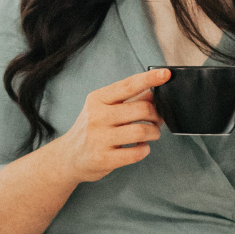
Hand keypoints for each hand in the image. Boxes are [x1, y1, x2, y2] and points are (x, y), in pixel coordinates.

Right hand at [52, 69, 167, 182]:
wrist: (69, 156)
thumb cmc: (92, 129)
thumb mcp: (102, 108)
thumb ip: (128, 99)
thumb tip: (154, 90)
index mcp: (98, 99)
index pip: (128, 85)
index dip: (149, 79)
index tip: (165, 74)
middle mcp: (97, 116)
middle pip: (141, 109)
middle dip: (156, 115)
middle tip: (157, 120)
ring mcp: (99, 138)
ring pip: (141, 131)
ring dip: (153, 133)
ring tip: (152, 134)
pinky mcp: (104, 158)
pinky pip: (136, 153)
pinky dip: (145, 150)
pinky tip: (141, 147)